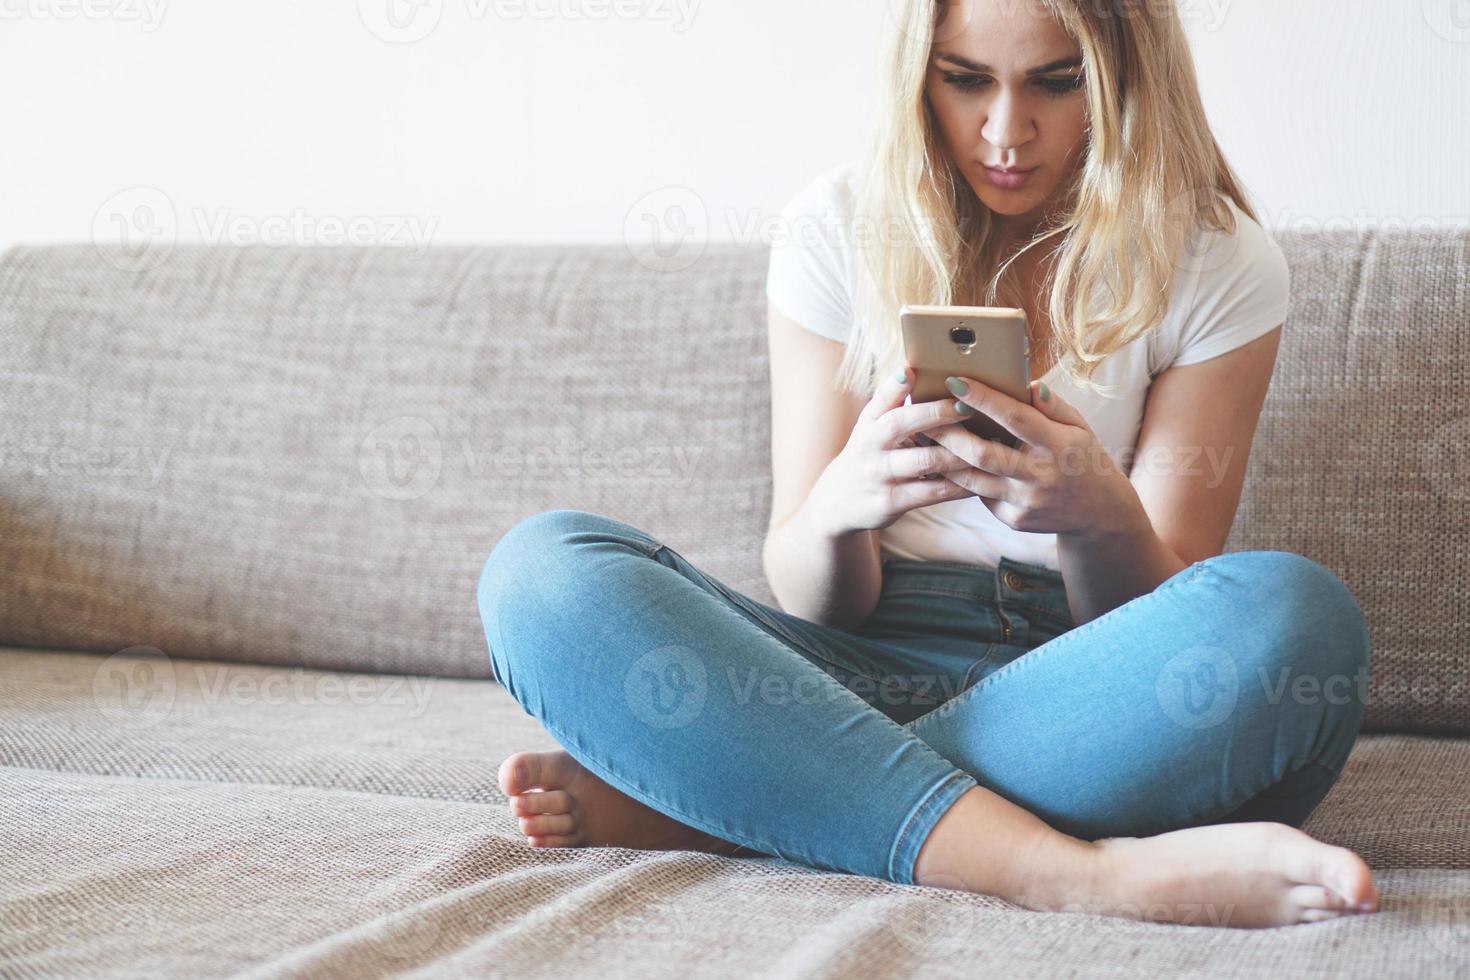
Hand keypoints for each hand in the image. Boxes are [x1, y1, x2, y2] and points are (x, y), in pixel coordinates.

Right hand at [811, 365, 981, 534]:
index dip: (899, 385)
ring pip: (924, 460)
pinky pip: (932, 492)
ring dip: (958, 451)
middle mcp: (869, 447)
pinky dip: (959, 485)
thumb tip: (910, 367)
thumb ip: (889, 398)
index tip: (921, 371)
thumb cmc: (867, 453)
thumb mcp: (869, 425)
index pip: (884, 399)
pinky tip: (981, 477)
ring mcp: (880, 476)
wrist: (839, 501)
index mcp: (869, 424)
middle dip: (936, 415)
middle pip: (902, 425)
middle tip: (970, 407)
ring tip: (988, 442)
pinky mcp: (892, 502)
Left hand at [917, 376, 1138, 536]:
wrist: (1098, 514)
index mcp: (1058, 445)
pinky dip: (962, 478)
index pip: (1016, 418)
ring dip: (943, 458)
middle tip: (921, 414)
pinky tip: (944, 462)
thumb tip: (1027, 384)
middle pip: (983, 454)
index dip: (984, 399)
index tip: (955, 381)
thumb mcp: (1078, 427)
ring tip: (922, 437)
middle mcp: (1040, 476)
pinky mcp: (1014, 520)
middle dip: (948, 433)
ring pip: (972, 479)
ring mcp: (1025, 502)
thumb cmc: (1081, 457)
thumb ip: (1053, 406)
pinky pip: (980, 495)